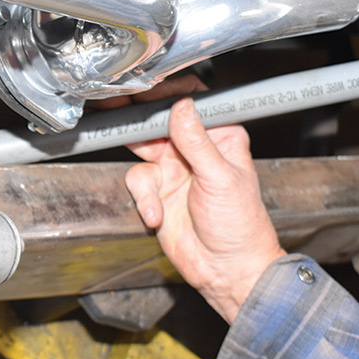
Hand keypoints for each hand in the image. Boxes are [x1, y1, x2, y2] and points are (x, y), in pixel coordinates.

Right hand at [123, 82, 284, 323]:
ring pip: (142, 151)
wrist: (226, 270)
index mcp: (221, 137)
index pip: (194, 102)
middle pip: (159, 121)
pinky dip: (144, 201)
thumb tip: (182, 107)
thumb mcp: (221, 178)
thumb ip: (197, 142)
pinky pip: (138, 184)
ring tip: (153, 192)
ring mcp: (175, 169)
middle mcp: (195, 149)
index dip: (169, 92)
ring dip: (145, 176)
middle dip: (139, 120)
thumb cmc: (241, 227)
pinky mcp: (157, 192)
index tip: (148, 87)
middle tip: (118, 110)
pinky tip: (158, 216)